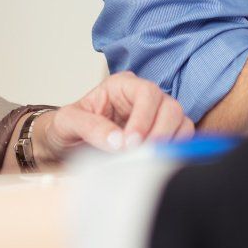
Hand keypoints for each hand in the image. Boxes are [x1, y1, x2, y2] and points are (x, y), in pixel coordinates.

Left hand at [27, 72, 193, 164]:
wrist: (65, 145)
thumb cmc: (67, 128)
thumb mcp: (68, 122)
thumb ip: (90, 127)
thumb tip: (118, 141)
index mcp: (122, 85)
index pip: (147, 93)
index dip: (143, 118)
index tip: (131, 143)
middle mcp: (143, 98)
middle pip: (170, 107)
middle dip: (159, 134)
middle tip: (140, 155)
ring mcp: (156, 116)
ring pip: (181, 123)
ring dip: (168, 144)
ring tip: (145, 160)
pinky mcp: (162, 136)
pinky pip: (182, 140)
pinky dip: (174, 151)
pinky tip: (154, 162)